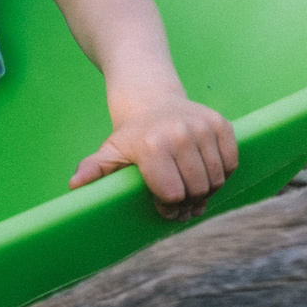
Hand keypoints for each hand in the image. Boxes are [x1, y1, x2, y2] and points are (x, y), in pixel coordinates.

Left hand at [70, 89, 237, 219]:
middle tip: (181, 204)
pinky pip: (231, 163)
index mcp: (151, 146)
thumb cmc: (131, 135)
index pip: (172, 194)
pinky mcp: (221, 124)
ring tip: (192, 191)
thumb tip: (75, 185)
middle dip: (189, 204)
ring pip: (216, 179)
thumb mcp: (110, 152)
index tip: (163, 207)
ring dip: (207, 192)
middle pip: (197, 189)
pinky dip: (222, 174)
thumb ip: (94, 170)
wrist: (152, 100)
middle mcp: (179, 134)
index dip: (168, 207)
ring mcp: (202, 128)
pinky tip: (204, 172)